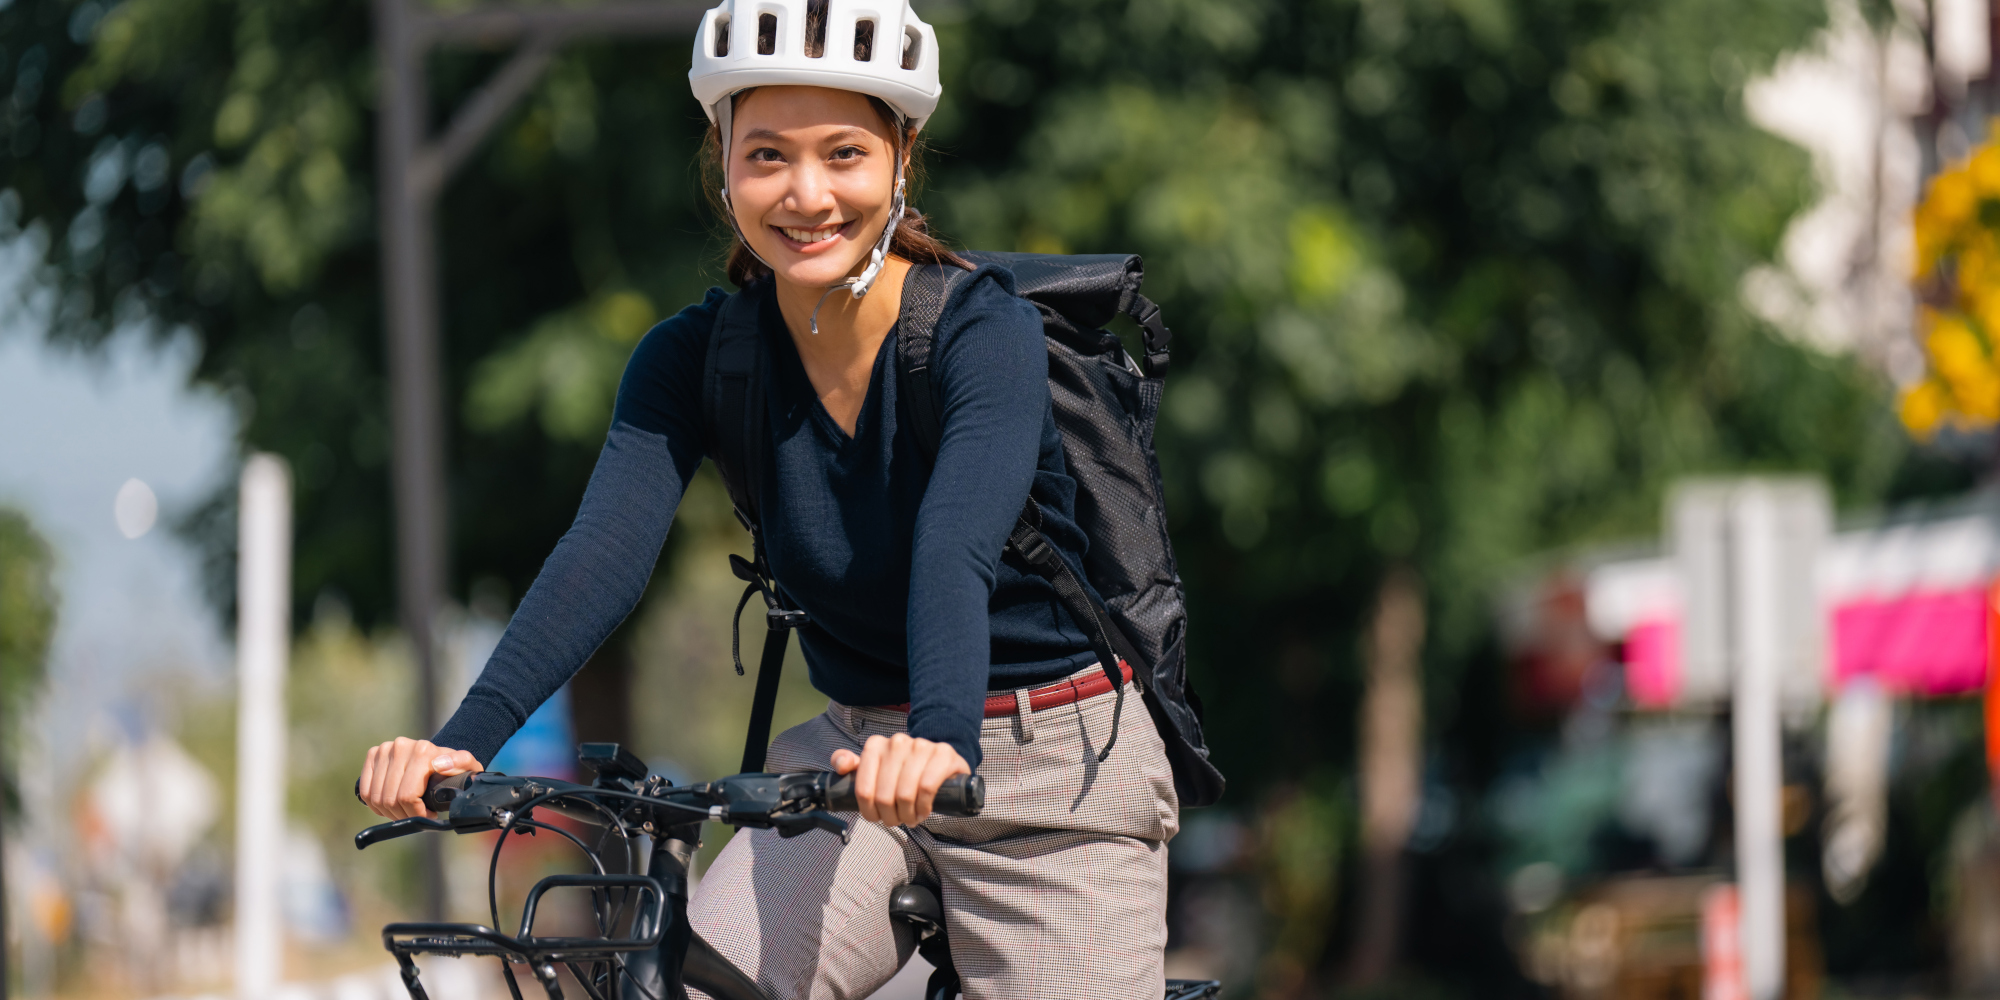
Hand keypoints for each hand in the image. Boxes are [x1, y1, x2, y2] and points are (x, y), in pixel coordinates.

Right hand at [360, 737, 482, 819]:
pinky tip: (390, 806)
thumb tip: (440, 764)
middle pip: (391, 800)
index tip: (428, 816)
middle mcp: (401, 746)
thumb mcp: (466, 766)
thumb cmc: (453, 768)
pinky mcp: (373, 754)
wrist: (438, 755)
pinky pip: (365, 791)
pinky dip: (375, 805)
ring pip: (376, 798)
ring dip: (389, 812)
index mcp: (422, 751)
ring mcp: (384, 749)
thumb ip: (461, 763)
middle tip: (416, 816)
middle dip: (403, 815)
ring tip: (405, 811)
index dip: (416, 813)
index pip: (407, 796)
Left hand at [831, 733, 969, 826]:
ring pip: (905, 794)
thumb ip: (851, 766)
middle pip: (884, 796)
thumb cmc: (904, 771)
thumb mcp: (875, 769)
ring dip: (908, 814)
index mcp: (875, 745)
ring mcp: (920, 746)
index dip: (869, 812)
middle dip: (890, 816)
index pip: (863, 790)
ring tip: (911, 817)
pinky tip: (924, 810)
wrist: (940, 764)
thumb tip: (842, 765)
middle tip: (898, 820)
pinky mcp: (943, 754)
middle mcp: (896, 742)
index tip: (877, 818)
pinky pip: (927, 788)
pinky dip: (924, 806)